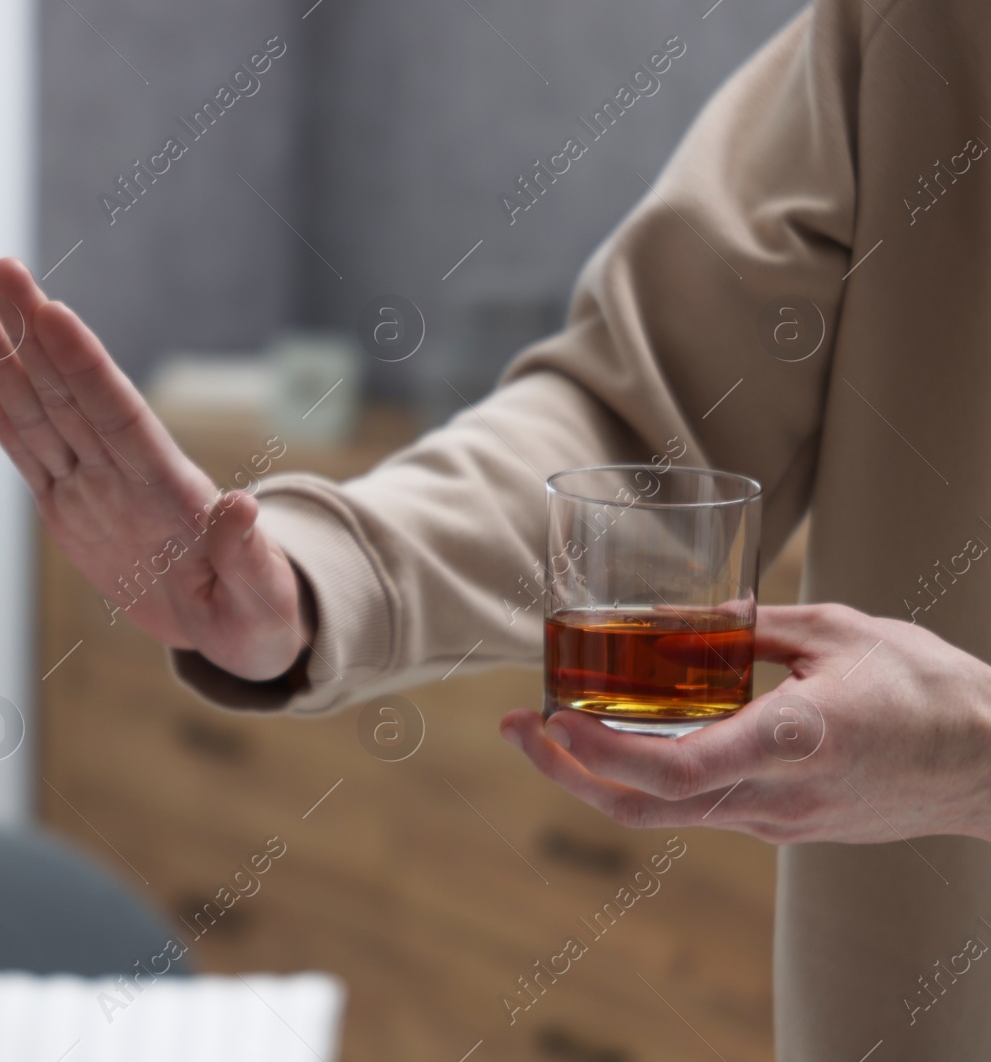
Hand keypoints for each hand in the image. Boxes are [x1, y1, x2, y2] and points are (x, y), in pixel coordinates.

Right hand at [0, 258, 308, 680]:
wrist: (229, 625)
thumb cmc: (255, 608)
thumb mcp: (263, 595)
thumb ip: (247, 553)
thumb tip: (243, 507)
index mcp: (170, 489)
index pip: (119, 415)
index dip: (85, 367)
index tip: (54, 314)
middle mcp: (124, 474)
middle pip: (70, 394)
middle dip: (32, 333)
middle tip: (1, 271)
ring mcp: (92, 488)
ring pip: (40, 413)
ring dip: (3, 357)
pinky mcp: (67, 510)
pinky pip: (26, 455)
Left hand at [500, 603, 990, 843]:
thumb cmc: (930, 688)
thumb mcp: (839, 632)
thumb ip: (755, 628)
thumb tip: (689, 620)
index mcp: (790, 741)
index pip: (673, 770)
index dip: (598, 753)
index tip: (550, 717)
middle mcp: (775, 794)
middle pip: (646, 806)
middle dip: (567, 772)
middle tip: (515, 729)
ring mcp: (779, 820)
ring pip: (666, 814)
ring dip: (597, 778)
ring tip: (550, 730)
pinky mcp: (786, 825)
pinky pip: (699, 808)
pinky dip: (645, 780)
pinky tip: (622, 742)